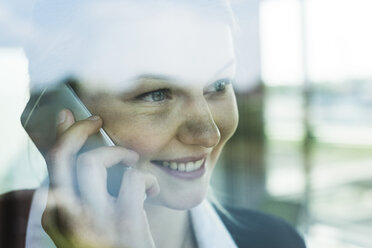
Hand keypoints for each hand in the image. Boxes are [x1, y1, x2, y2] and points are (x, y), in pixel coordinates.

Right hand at [42, 109, 159, 247]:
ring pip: (93, 162)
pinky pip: (131, 178)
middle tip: (96, 120)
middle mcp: (68, 219)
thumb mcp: (88, 220)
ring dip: (118, 152)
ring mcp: (95, 222)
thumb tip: (83, 154)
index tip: (71, 117)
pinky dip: (145, 178)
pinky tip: (152, 191)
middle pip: (63, 157)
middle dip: (80, 129)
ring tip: (132, 161)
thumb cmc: (112, 242)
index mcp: (56, 217)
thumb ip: (82, 190)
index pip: (52, 166)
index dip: (61, 136)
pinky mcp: (124, 225)